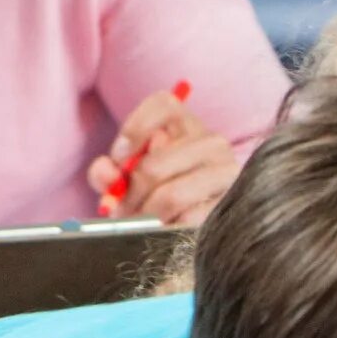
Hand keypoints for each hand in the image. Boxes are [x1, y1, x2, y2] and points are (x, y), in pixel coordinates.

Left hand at [89, 89, 238, 225]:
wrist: (205, 220)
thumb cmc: (160, 191)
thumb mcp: (130, 177)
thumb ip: (110, 172)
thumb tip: (105, 172)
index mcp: (185, 124)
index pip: (164, 105)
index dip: (135, 129)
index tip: (118, 158)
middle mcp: (212, 143)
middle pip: (155, 164)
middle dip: (130, 194)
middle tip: (119, 211)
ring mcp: (227, 173)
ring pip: (171, 195)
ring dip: (147, 216)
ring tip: (141, 225)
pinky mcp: (231, 205)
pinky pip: (189, 221)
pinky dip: (169, 231)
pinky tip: (166, 232)